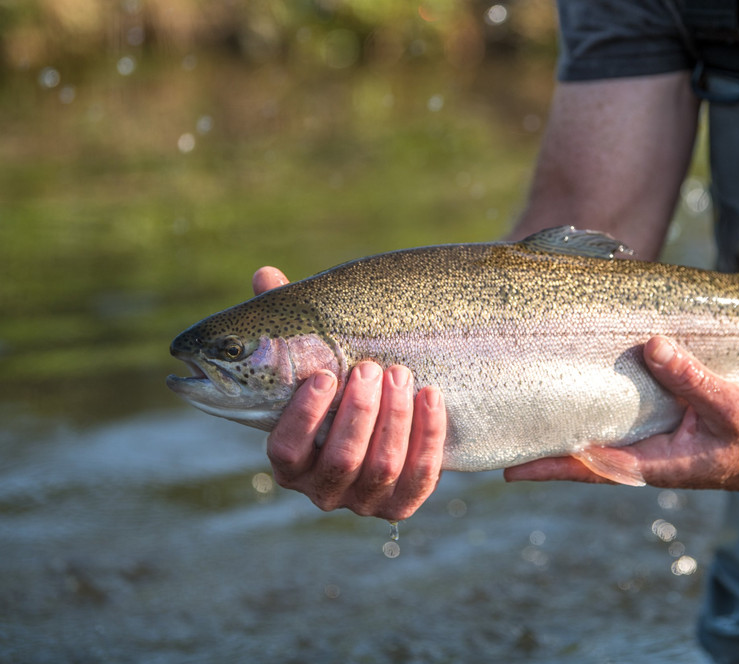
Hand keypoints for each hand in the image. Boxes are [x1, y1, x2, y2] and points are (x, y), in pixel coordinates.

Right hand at [253, 266, 446, 519]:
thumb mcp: (316, 353)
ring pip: (380, 469)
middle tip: (373, 367)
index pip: (287, 450)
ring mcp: (364, 501)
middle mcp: (322, 490)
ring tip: (402, 374)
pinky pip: (420, 477)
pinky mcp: (403, 504)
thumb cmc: (342, 379)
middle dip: (359, 413)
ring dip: (394, 419)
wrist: (392, 416)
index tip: (325, 375)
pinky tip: (431, 396)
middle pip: (339, 461)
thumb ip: (289, 322)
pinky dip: (428, 436)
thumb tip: (264, 276)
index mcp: (290, 461)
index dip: (304, 416)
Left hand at [505, 336, 738, 496]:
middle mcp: (647, 454)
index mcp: (657, 464)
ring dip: (567, 421)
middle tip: (500, 431)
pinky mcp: (663, 421)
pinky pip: (621, 413)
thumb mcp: (729, 405)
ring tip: (526, 404)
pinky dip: (597, 400)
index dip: (552, 468)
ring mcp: (652, 439)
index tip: (513, 470)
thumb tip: (650, 345)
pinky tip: (578, 382)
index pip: (593, 467)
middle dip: (545, 445)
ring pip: (599, 431)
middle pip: (584, 451)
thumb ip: (690, 378)